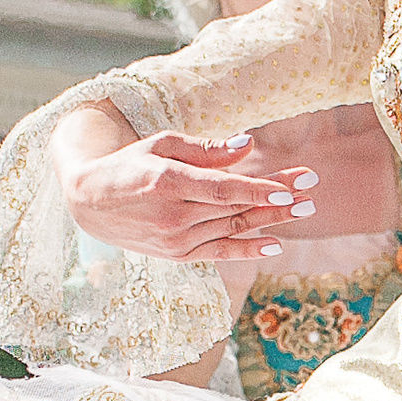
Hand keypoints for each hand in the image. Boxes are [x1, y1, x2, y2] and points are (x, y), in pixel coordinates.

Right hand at [57, 132, 317, 264]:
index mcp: (167, 182)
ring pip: (233, 228)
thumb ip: (206, 149)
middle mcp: (173, 216)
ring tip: (305, 208)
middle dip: (278, 198)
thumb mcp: (161, 145)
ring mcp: (176, 241)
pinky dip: (248, 249)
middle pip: (236, 207)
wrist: (88, 204)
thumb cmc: (129, 164)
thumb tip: (248, 146)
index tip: (293, 185)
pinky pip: (220, 252)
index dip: (261, 188)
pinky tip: (277, 243)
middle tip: (313, 188)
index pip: (224, 189)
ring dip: (271, 219)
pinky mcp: (177, 256)